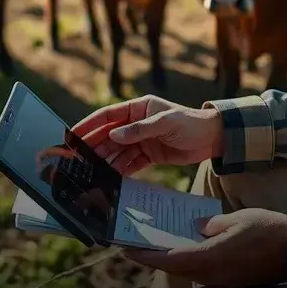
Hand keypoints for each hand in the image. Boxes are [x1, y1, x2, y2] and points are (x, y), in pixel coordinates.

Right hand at [71, 95, 222, 175]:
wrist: (213, 139)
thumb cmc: (191, 123)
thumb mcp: (166, 123)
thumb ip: (140, 130)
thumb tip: (113, 136)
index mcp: (138, 108)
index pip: (108, 115)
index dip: (89, 125)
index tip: (73, 135)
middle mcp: (136, 123)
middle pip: (109, 136)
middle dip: (94, 147)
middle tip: (77, 160)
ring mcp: (142, 140)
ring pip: (117, 151)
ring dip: (105, 161)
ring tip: (90, 173)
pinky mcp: (149, 155)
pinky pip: (129, 163)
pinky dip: (120, 170)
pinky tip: (110, 179)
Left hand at [122, 208, 286, 287]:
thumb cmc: (270, 230)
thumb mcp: (239, 218)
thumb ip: (213, 224)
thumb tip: (197, 229)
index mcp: (211, 257)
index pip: (169, 260)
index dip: (146, 255)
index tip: (126, 249)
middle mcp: (213, 274)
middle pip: (175, 269)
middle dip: (154, 258)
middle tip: (137, 245)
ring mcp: (223, 281)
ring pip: (189, 273)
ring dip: (172, 261)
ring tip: (160, 246)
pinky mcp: (232, 282)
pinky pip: (203, 274)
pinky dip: (191, 262)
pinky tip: (189, 249)